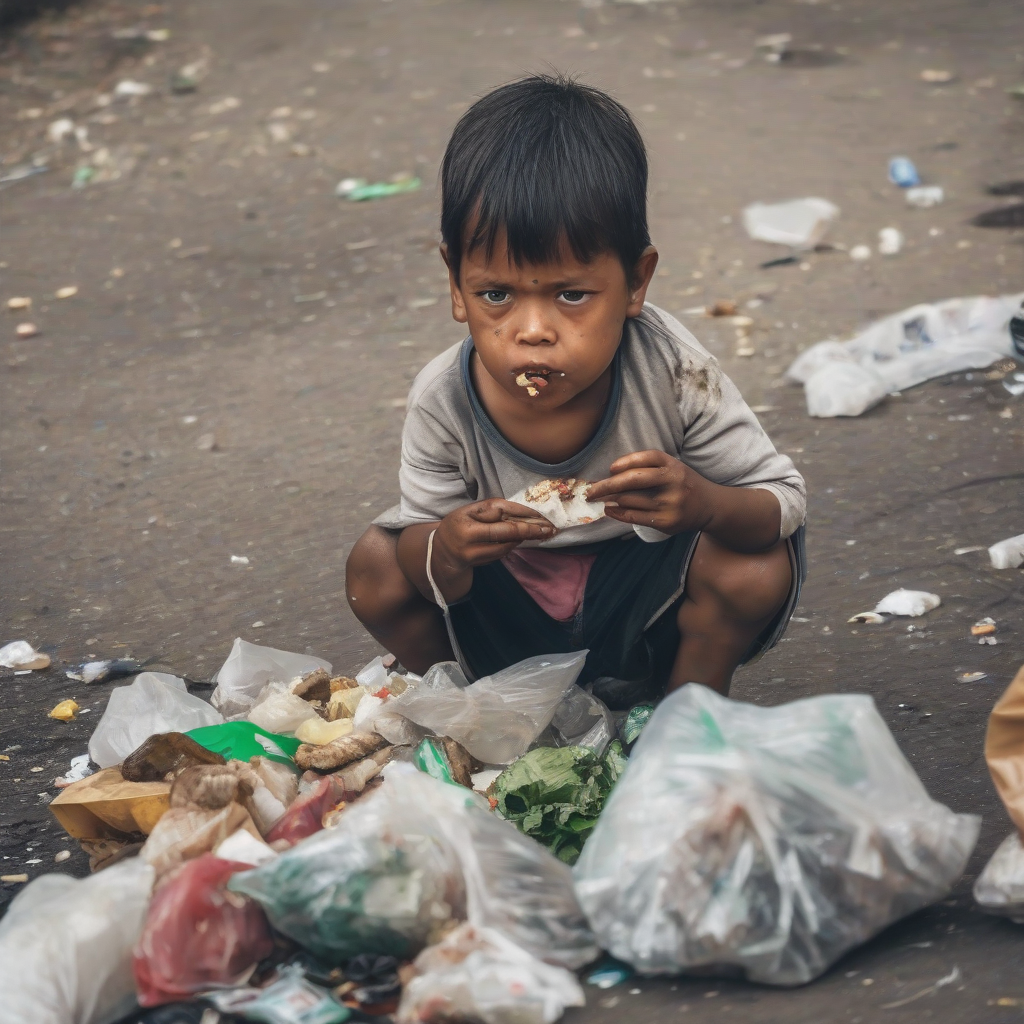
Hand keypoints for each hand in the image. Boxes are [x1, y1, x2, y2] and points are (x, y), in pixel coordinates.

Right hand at [433, 499, 555, 573]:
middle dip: (531, 530)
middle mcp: (468, 539)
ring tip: (539, 532)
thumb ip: (493, 509)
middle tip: (550, 529)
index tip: (542, 516)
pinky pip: (502, 554)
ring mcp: (474, 555)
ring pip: (507, 545)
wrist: (441, 551)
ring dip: (524, 538)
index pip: (500, 514)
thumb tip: (521, 513)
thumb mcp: (470, 511)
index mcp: (466, 520)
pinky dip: (513, 545)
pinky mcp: (480, 564)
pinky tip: (521, 540)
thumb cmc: (459, 524)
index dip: (523, 514)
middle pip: (507, 533)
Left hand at [587, 450, 711, 535]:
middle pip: (633, 480)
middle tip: (590, 490)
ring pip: (630, 499)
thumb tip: (611, 474)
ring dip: (609, 499)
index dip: (625, 461)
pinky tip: (609, 510)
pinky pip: (634, 516)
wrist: (709, 506)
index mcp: (673, 465)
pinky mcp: (666, 521)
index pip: (646, 458)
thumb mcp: (672, 467)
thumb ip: (648, 467)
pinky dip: (617, 513)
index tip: (610, 468)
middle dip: (606, 485)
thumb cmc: (682, 483)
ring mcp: (669, 503)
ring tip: (599, 499)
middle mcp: (672, 482)